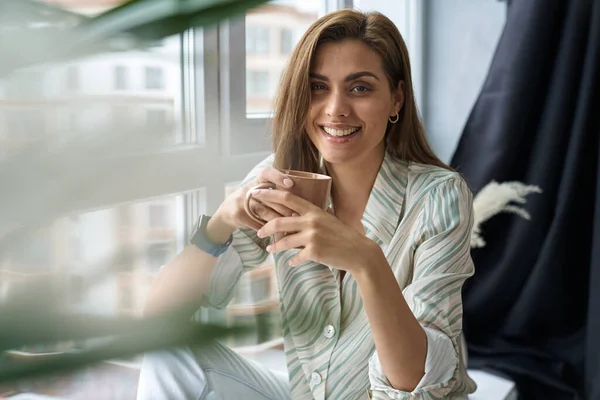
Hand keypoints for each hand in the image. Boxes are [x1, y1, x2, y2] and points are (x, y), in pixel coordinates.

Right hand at [213, 167, 296, 232]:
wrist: (226, 213)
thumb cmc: (250, 202)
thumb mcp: (258, 193)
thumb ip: (273, 192)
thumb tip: (299, 197)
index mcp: (255, 181)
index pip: (266, 173)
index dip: (278, 176)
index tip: (290, 183)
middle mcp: (248, 189)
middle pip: (270, 197)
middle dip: (285, 207)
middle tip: (297, 215)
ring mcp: (241, 202)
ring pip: (264, 211)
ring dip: (278, 220)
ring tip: (290, 227)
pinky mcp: (238, 215)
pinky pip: (257, 223)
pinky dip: (268, 230)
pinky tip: (277, 235)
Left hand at [253, 189, 378, 271]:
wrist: (358, 252)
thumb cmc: (344, 235)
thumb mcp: (329, 219)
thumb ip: (313, 215)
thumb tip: (297, 212)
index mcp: (314, 210)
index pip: (288, 198)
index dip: (270, 194)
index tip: (256, 193)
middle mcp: (312, 221)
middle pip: (280, 221)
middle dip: (265, 227)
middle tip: (258, 231)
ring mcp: (312, 237)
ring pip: (285, 242)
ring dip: (275, 246)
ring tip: (270, 249)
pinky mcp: (314, 252)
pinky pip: (296, 257)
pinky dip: (293, 260)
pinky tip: (292, 262)